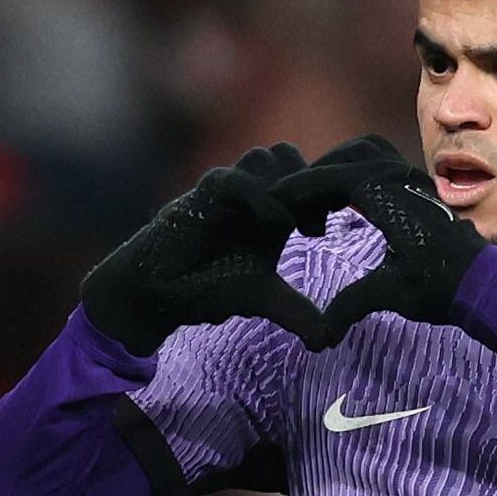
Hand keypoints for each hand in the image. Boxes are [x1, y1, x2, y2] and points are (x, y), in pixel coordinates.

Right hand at [79, 143, 324, 353]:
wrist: (161, 290)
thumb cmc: (211, 285)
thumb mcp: (264, 298)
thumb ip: (296, 312)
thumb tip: (328, 339)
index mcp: (275, 209)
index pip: (309, 175)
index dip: (327, 191)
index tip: (336, 220)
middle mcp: (254, 192)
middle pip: (292, 156)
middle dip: (312, 183)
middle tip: (315, 226)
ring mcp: (230, 189)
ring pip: (270, 157)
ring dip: (289, 185)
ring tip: (297, 228)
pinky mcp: (204, 195)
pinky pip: (236, 178)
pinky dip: (261, 196)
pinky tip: (273, 225)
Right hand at [304, 153, 491, 349]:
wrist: (487, 286)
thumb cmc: (442, 289)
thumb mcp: (392, 295)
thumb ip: (352, 304)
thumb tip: (320, 336)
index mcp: (393, 201)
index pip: (338, 176)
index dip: (303, 185)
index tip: (279, 199)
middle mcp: (405, 182)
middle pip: (350, 156)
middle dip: (318, 174)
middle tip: (294, 203)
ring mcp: (414, 181)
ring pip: (368, 154)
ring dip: (339, 169)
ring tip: (317, 202)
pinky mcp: (419, 188)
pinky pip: (382, 165)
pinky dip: (357, 173)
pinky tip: (344, 206)